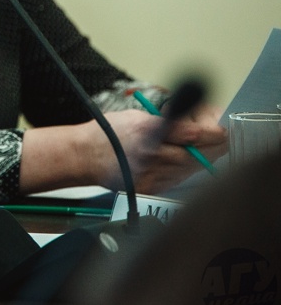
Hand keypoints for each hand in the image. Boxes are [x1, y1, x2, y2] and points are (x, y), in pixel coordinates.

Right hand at [88, 109, 225, 192]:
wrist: (84, 157)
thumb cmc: (106, 133)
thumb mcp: (137, 116)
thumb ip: (167, 120)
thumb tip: (195, 121)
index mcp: (149, 132)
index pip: (194, 134)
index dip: (213, 130)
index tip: (221, 127)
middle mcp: (153, 155)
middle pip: (200, 154)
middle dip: (213, 144)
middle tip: (218, 137)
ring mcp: (153, 175)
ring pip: (192, 168)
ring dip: (200, 157)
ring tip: (197, 148)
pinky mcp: (151, 188)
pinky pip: (179, 179)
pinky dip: (185, 169)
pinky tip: (180, 161)